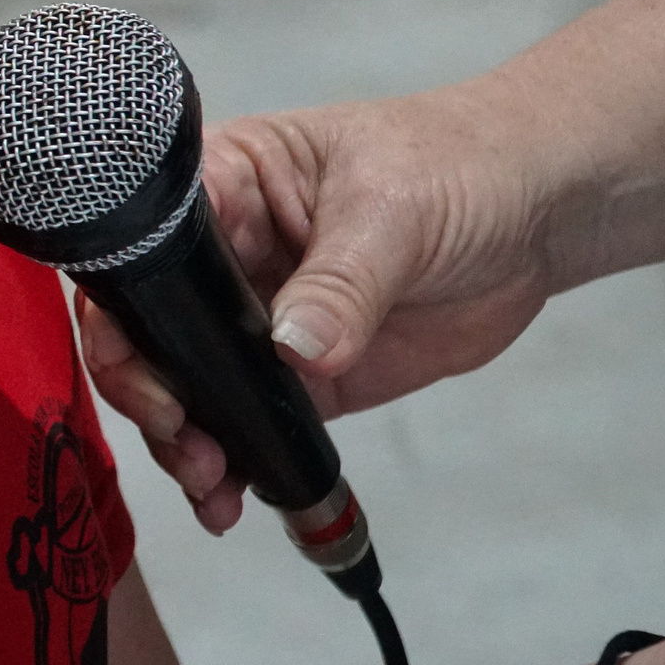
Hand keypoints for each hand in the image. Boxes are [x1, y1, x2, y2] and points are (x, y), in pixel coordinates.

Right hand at [82, 84, 555, 531]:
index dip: (127, 306)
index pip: (144, 245)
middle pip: (145, 327)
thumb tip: (292, 350)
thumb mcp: (392, 210)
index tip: (144, 363)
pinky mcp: (299, 376)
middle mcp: (222, 255)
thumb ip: (341, 282)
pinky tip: (229, 499)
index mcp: (223, 186)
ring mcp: (255, 320)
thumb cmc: (457, 164)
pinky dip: (232, 464)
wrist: (537, 214)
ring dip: (181, 440)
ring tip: (210, 481)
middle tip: (181, 434)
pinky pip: (245, 423)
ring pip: (185, 385)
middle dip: (145, 389)